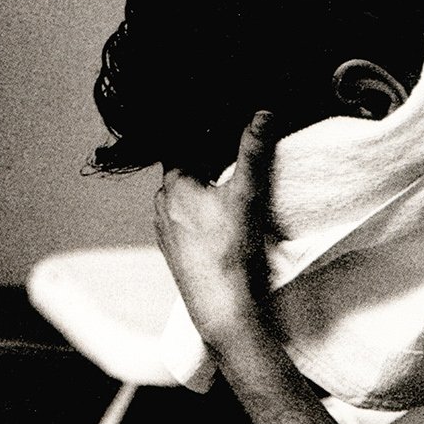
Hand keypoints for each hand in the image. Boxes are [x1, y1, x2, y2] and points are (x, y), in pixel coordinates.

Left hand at [154, 111, 278, 344]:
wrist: (221, 308)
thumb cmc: (229, 252)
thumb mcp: (246, 194)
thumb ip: (253, 152)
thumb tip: (262, 114)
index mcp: (172, 186)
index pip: (180, 147)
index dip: (202, 138)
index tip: (221, 133)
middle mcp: (162, 207)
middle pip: (184, 173)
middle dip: (207, 167)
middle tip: (233, 165)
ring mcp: (166, 233)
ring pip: (184, 201)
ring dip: (204, 195)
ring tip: (230, 197)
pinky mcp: (176, 255)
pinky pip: (186, 226)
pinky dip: (202, 220)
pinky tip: (223, 229)